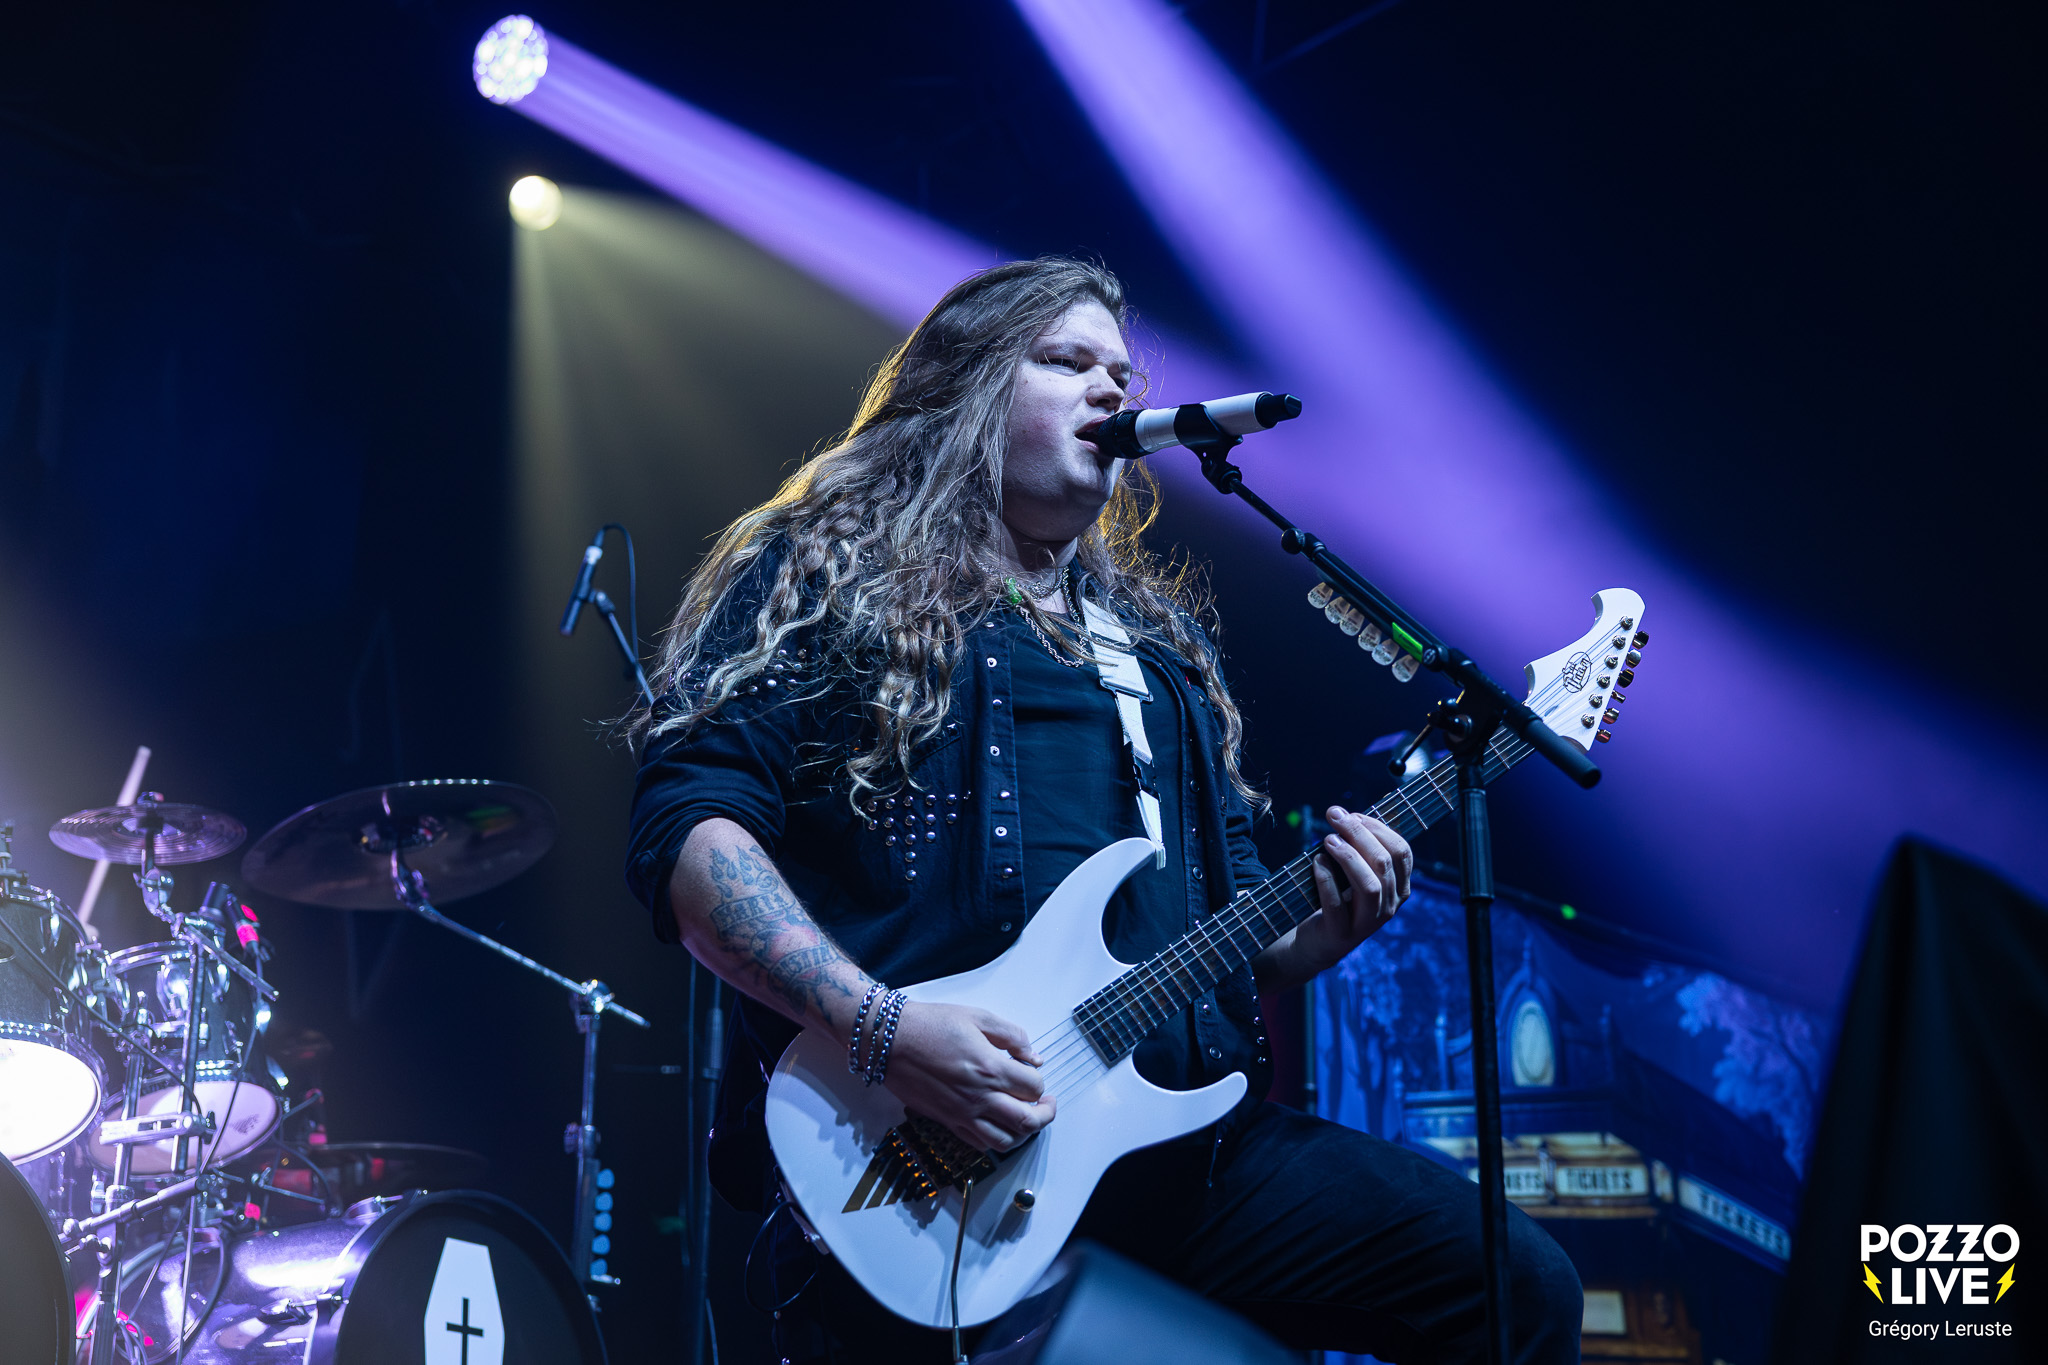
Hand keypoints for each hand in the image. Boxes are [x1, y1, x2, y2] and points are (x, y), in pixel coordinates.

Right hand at [879, 1002, 1057, 1151]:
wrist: (890, 1039)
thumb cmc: (930, 1025)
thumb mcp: (978, 1017)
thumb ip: (1012, 1036)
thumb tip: (1033, 1056)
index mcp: (990, 1068)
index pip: (1034, 1086)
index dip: (1040, 1079)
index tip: (1033, 1070)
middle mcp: (979, 1097)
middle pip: (1027, 1121)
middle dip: (1045, 1114)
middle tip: (1046, 1104)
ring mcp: (962, 1114)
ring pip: (1005, 1141)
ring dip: (1022, 1132)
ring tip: (1024, 1117)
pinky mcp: (947, 1121)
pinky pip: (978, 1144)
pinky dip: (994, 1140)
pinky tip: (997, 1124)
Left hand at [1293, 806, 1412, 973]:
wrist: (1319, 941)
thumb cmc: (1337, 898)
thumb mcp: (1354, 874)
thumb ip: (1358, 850)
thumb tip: (1344, 815)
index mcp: (1399, 888)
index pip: (1401, 852)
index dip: (1377, 828)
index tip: (1352, 815)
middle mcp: (1389, 906)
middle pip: (1383, 863)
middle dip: (1359, 834)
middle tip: (1334, 816)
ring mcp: (1367, 923)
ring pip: (1369, 886)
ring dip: (1349, 857)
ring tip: (1328, 839)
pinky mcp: (1341, 934)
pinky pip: (1337, 905)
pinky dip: (1327, 879)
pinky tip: (1317, 862)